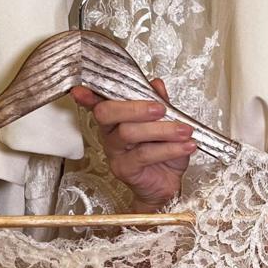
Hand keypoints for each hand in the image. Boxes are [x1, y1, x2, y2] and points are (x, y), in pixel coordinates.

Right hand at [70, 78, 194, 212]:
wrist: (168, 183)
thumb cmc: (163, 151)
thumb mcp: (167, 123)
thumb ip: (159, 102)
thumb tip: (156, 84)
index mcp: (116, 118)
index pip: (99, 103)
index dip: (89, 95)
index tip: (81, 90)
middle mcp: (110, 133)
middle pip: (108, 113)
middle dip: (135, 108)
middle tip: (161, 109)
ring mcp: (115, 152)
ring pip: (129, 133)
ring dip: (162, 130)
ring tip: (184, 131)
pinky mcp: (124, 169)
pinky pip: (144, 154)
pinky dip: (169, 149)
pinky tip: (186, 146)